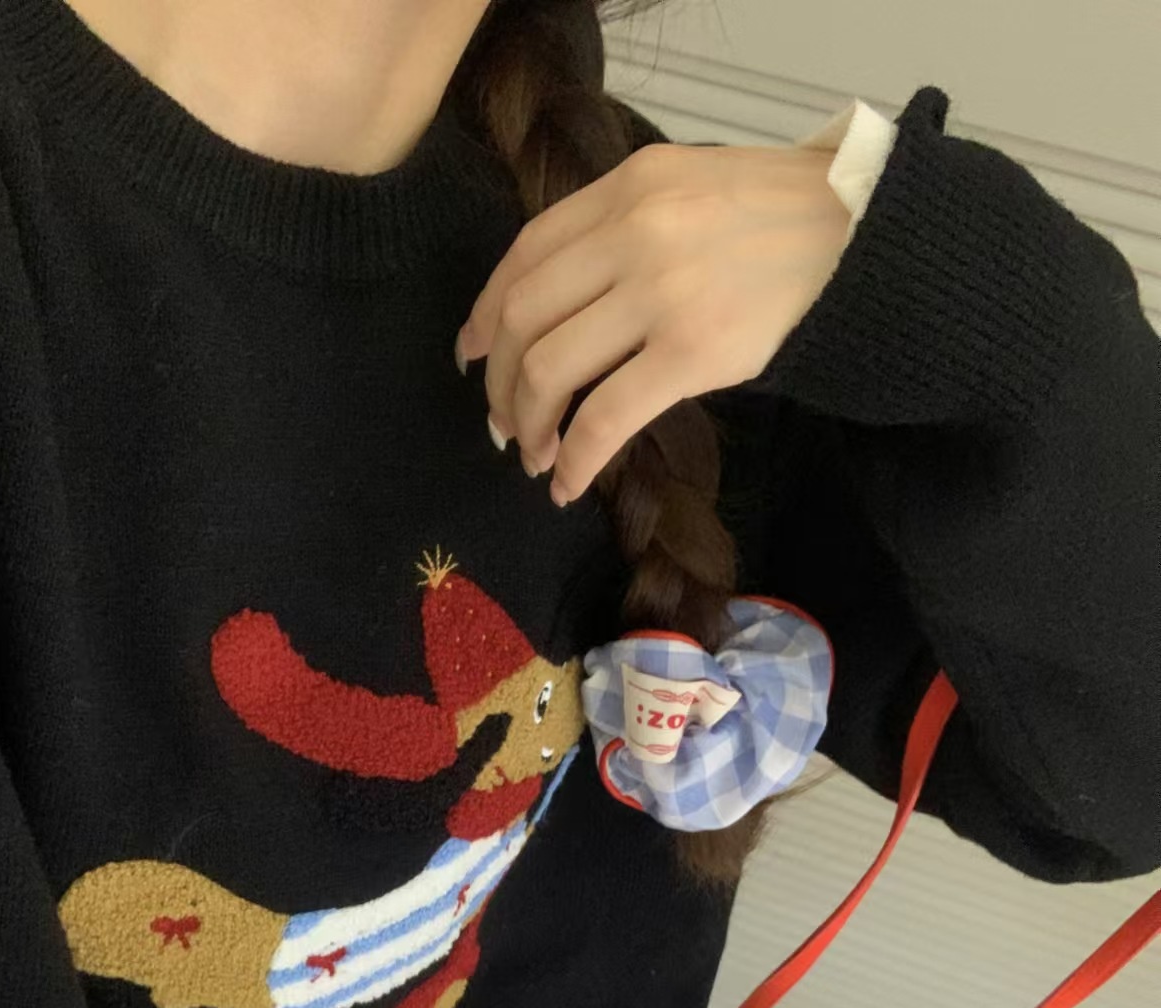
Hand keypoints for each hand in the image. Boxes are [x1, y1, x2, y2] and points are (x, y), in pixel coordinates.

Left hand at [455, 141, 851, 505]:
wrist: (872, 236)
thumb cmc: (787, 223)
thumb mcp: (693, 191)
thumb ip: (627, 228)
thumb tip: (566, 303)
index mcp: (627, 187)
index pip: (524, 254)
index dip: (485, 312)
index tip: (472, 353)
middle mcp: (633, 231)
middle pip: (522, 316)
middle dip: (499, 381)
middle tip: (503, 423)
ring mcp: (661, 291)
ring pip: (550, 368)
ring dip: (528, 424)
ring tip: (534, 456)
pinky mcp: (693, 350)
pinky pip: (605, 417)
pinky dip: (574, 458)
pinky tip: (568, 482)